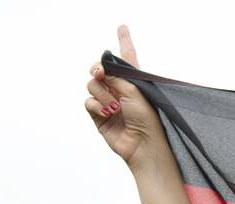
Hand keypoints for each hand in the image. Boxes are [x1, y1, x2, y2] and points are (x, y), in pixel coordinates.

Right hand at [84, 25, 165, 167]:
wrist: (143, 144)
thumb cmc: (146, 118)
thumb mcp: (133, 90)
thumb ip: (115, 76)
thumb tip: (100, 70)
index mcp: (133, 82)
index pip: (126, 58)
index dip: (124, 41)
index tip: (123, 27)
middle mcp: (120, 90)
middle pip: (100, 70)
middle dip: (98, 69)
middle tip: (100, 73)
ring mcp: (108, 103)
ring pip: (92, 85)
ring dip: (102, 94)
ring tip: (115, 107)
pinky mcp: (99, 116)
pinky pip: (88, 102)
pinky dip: (96, 106)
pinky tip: (108, 114)